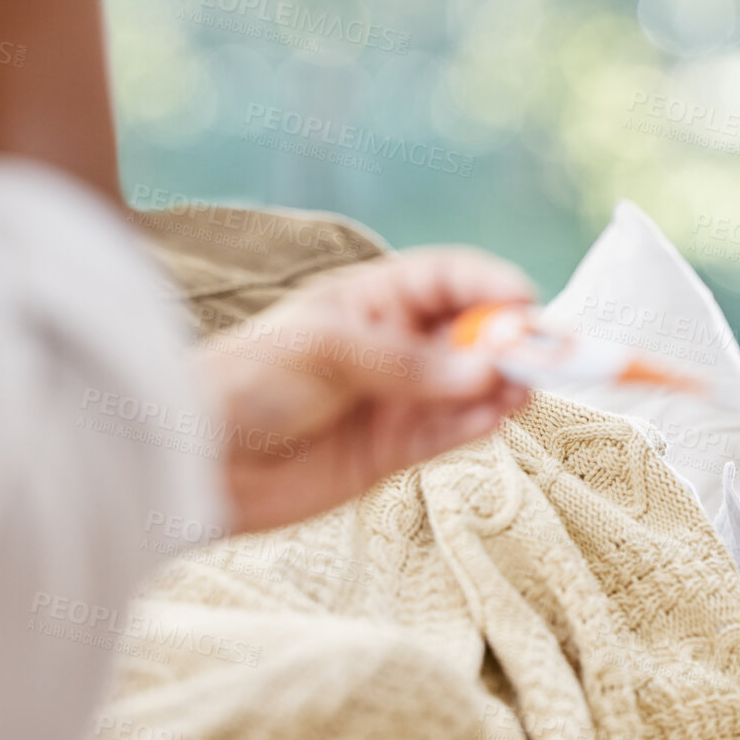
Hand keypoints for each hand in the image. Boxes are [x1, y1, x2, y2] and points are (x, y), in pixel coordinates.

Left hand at [194, 246, 534, 533]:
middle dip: (509, 341)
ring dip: (501, 387)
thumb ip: (408, 364)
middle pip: (470, 334)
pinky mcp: (393, 452)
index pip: (446, 279)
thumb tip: (485, 372)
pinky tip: (497, 417)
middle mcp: (392, 347)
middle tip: (542, 354)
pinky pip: (449, 434)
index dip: (489, 286)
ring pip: (468, 388)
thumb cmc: (245, 383)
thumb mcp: (325, 353)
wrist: (197, 460)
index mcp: (370, 300)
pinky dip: (478, 426)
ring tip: (524, 390)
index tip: (525, 302)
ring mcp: (396, 400)